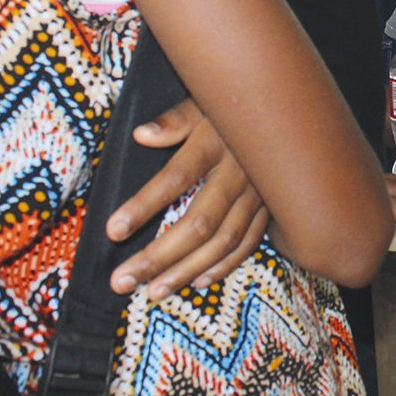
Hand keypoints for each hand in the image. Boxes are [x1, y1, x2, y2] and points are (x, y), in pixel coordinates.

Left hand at [107, 100, 267, 298]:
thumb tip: (142, 134)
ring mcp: (257, 195)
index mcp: (216, 144)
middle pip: (199, 222)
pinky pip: (248, 243)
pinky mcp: (269, 208)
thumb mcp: (203, 104)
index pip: (176, 178)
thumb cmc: (229, 110)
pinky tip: (198, 281)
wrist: (283, 113)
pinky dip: (224, 265)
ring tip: (153, 292)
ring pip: (222, 241)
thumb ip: (174, 121)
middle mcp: (238, 173)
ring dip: (187, 269)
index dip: (144, 205)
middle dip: (159, 255)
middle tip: (123, 280)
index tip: (112, 231)